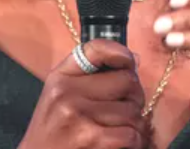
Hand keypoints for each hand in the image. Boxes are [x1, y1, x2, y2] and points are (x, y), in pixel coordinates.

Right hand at [19, 40, 149, 148]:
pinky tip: (120, 145)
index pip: (97, 49)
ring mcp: (78, 116)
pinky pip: (131, 134)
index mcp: (60, 79)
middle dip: (134, 96)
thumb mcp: (60, 98)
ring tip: (119, 131)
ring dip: (134, 125)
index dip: (121, 53)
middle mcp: (66, 93)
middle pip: (127, 81)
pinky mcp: (92, 139)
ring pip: (133, 111)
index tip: (129, 64)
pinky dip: (133, 142)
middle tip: (125, 109)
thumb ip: (92, 76)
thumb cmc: (54, 133)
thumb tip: (135, 60)